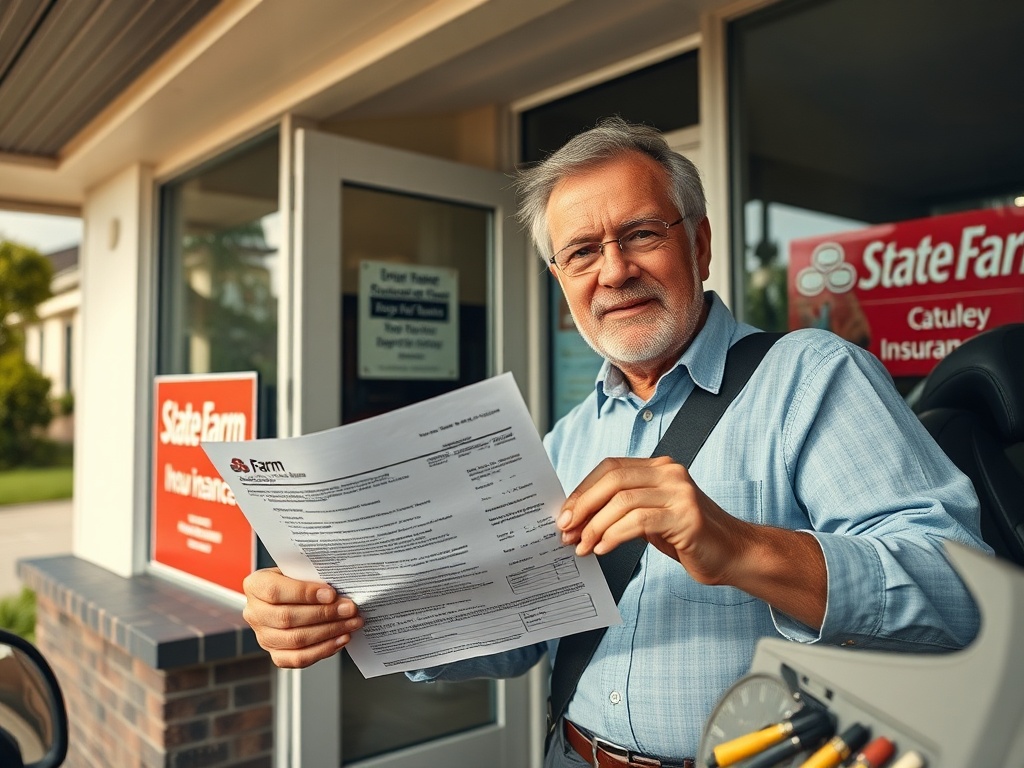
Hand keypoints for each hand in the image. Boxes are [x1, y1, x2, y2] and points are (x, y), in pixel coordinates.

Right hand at [242, 568, 363, 667]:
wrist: (286, 596)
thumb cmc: (294, 580)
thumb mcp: (297, 569)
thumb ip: (311, 576)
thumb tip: (339, 589)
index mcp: (256, 586)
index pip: (276, 591)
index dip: (305, 594)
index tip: (331, 594)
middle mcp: (255, 613)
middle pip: (287, 618)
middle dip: (324, 614)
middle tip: (349, 609)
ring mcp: (263, 637)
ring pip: (295, 640)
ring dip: (329, 632)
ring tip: (350, 624)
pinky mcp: (276, 654)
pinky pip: (299, 658)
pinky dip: (323, 650)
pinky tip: (340, 639)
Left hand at [556, 456, 752, 585]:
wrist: (733, 555)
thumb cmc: (688, 538)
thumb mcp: (651, 517)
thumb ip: (622, 510)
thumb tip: (577, 518)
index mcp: (659, 467)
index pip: (610, 468)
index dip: (583, 490)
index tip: (564, 514)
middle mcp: (670, 473)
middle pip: (613, 480)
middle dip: (583, 506)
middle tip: (566, 531)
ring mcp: (680, 493)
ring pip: (623, 502)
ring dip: (595, 527)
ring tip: (582, 547)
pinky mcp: (686, 516)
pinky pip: (639, 521)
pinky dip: (614, 535)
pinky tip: (603, 549)